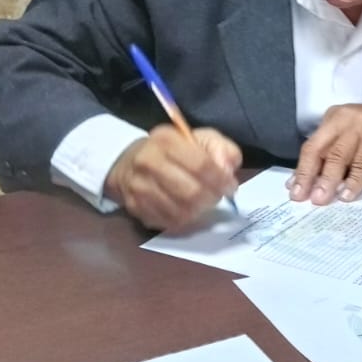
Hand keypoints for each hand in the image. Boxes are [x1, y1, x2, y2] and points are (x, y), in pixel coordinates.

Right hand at [105, 125, 239, 231]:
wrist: (130, 162)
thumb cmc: (173, 150)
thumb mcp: (199, 138)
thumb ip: (221, 149)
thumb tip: (228, 170)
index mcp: (165, 140)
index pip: (200, 165)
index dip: (221, 180)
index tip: (231, 187)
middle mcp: (147, 162)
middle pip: (190, 192)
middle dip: (211, 199)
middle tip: (217, 197)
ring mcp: (138, 187)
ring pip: (180, 212)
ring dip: (199, 211)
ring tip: (202, 203)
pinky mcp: (134, 207)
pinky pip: (168, 223)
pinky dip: (184, 220)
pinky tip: (187, 210)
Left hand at [290, 104, 361, 204]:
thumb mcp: (354, 140)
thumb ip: (334, 157)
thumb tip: (311, 181)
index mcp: (334, 118)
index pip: (312, 145)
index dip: (301, 169)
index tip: (293, 189)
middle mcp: (345, 119)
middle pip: (319, 150)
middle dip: (308, 176)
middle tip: (302, 196)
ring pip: (338, 157)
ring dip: (328, 181)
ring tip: (322, 199)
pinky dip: (353, 181)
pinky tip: (348, 194)